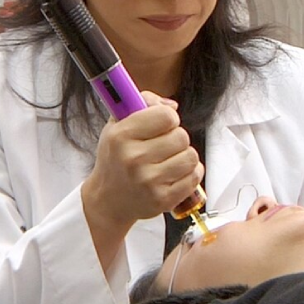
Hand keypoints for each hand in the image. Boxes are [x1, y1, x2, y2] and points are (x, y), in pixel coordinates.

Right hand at [81, 91, 203, 267]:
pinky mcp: (162, 200)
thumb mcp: (117, 124)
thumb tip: (172, 106)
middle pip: (181, 136)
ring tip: (167, 160)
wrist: (108, 201)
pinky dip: (190, 173)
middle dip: (176, 137)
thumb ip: (143, 102)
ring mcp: (148, 181)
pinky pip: (194, 177)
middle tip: (162, 145)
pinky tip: (174, 173)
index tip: (162, 123)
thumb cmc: (116, 159)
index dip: (168, 117)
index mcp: (121, 135)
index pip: (166, 115)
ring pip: (191, 156)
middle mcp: (133, 158)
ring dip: (183, 156)